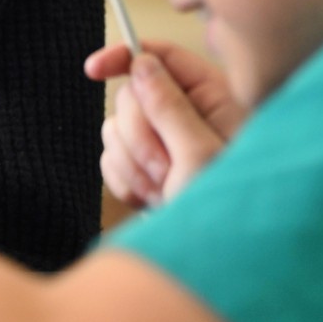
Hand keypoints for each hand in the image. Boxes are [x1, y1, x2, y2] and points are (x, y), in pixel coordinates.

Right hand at [85, 40, 245, 208]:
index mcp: (214, 100)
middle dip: (139, 135)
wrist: (224, 265)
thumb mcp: (200, 154)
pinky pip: (111, 160)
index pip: (161, 57)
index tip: (94, 69)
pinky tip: (153, 200)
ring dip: (134, 163)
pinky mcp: (148, 170)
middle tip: (166, 168)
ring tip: (166, 190)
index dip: (125, 56)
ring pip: (116, 130)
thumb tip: (141, 64)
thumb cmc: (228, 211)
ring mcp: (166, 145)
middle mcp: (189, 117)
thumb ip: (169, 106)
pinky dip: (126, 181)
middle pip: (131, 98)